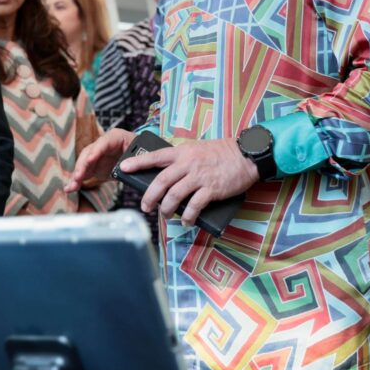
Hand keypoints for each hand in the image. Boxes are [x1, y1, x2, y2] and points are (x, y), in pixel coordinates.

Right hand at [65, 129, 134, 192]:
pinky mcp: (93, 167)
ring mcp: (96, 156)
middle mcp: (102, 145)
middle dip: (82, 166)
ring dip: (77, 175)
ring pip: (84, 164)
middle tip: (78, 177)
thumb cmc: (141, 153)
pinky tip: (70, 188)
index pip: (104, 143)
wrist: (140, 159)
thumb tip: (122, 169)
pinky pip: (84, 173)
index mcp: (115, 137)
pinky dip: (77, 181)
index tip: (90, 160)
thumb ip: (132, 162)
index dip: (96, 152)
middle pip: (89, 153)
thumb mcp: (140, 156)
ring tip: (72, 186)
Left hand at [120, 138, 258, 225]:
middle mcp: (188, 164)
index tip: (123, 167)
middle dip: (149, 196)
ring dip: (166, 209)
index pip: (155, 156)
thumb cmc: (222, 153)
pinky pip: (194, 206)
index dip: (138, 162)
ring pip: (174, 196)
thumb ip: (182, 160)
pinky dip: (188, 216)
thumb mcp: (197, 149)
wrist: (246, 155)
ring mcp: (199, 177)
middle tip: (144, 206)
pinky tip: (187, 220)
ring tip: (165, 214)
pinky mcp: (211, 189)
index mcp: (182, 152)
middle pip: (161, 182)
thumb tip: (168, 177)